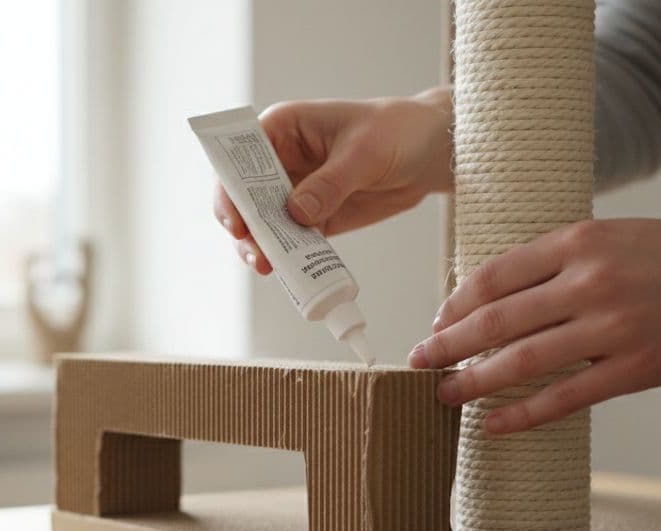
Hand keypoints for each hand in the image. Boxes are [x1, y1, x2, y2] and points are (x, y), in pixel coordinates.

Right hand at [213, 88, 453, 274]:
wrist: (430, 152)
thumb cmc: (397, 132)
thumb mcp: (365, 152)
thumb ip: (330, 183)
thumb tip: (296, 213)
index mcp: (282, 128)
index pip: (239, 157)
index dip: (230, 188)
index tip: (236, 220)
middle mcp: (280, 160)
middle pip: (243, 197)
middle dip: (244, 227)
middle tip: (255, 254)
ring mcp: (294, 191)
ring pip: (263, 224)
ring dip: (262, 247)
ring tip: (268, 268)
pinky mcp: (313, 217)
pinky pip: (291, 241)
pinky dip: (288, 257)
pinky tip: (291, 272)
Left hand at [407, 214, 660, 434]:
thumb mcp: (618, 233)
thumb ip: (564, 257)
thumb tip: (502, 289)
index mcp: (581, 239)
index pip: (495, 274)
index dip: (455, 302)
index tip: (436, 320)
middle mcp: (590, 281)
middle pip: (495, 319)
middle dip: (446, 344)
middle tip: (416, 361)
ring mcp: (614, 327)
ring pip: (520, 360)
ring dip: (471, 382)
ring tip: (442, 394)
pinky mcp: (638, 368)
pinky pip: (564, 398)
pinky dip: (521, 414)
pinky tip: (492, 424)